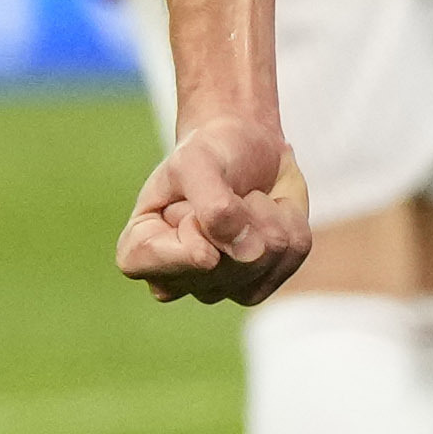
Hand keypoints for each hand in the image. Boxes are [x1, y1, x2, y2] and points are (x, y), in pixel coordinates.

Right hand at [119, 117, 310, 303]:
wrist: (245, 146)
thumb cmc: (209, 151)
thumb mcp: (197, 161)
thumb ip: (213, 206)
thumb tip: (247, 253)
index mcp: (140, 252)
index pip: (153, 264)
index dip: (187, 232)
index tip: (190, 206)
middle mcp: (177, 280)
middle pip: (220, 265)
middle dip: (235, 212)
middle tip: (223, 188)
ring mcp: (220, 287)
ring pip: (262, 259)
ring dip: (265, 212)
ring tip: (246, 197)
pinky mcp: (261, 282)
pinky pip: (291, 253)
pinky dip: (289, 218)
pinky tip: (270, 207)